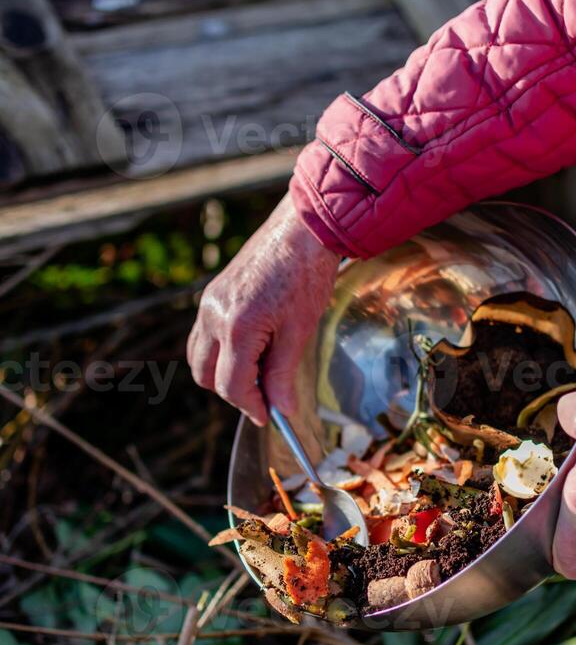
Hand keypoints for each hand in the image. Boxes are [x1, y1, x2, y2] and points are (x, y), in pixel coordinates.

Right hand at [187, 193, 339, 425]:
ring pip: (199, 357)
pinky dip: (220, 351)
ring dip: (223, 372)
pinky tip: (251, 347)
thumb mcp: (300, 330)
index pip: (231, 386)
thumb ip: (284, 373)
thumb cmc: (306, 275)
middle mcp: (213, 316)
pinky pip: (202, 336)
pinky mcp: (211, 295)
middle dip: (234, 392)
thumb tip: (282, 410)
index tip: (271, 415)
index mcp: (237, 327)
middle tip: (267, 393)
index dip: (252, 407)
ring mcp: (208, 304)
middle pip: (207, 376)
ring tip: (260, 370)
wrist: (301, 229)